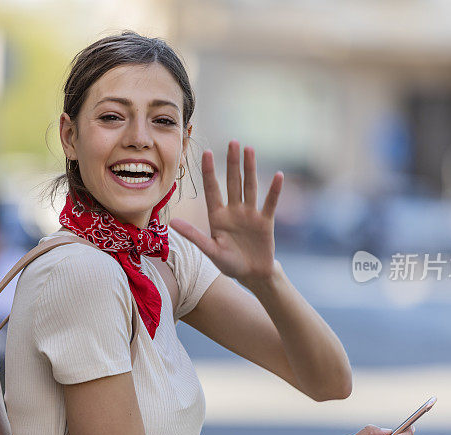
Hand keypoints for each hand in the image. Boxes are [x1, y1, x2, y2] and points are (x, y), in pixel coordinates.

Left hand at [169, 140, 283, 287]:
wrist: (252, 275)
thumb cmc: (229, 264)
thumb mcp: (210, 250)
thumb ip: (194, 236)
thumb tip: (172, 223)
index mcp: (217, 216)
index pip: (212, 189)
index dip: (209, 171)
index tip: (207, 153)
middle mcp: (233, 211)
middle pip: (232, 182)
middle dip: (232, 162)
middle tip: (232, 142)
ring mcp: (250, 214)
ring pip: (250, 187)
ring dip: (250, 169)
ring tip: (249, 149)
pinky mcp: (265, 221)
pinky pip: (270, 203)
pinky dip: (274, 190)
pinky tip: (278, 175)